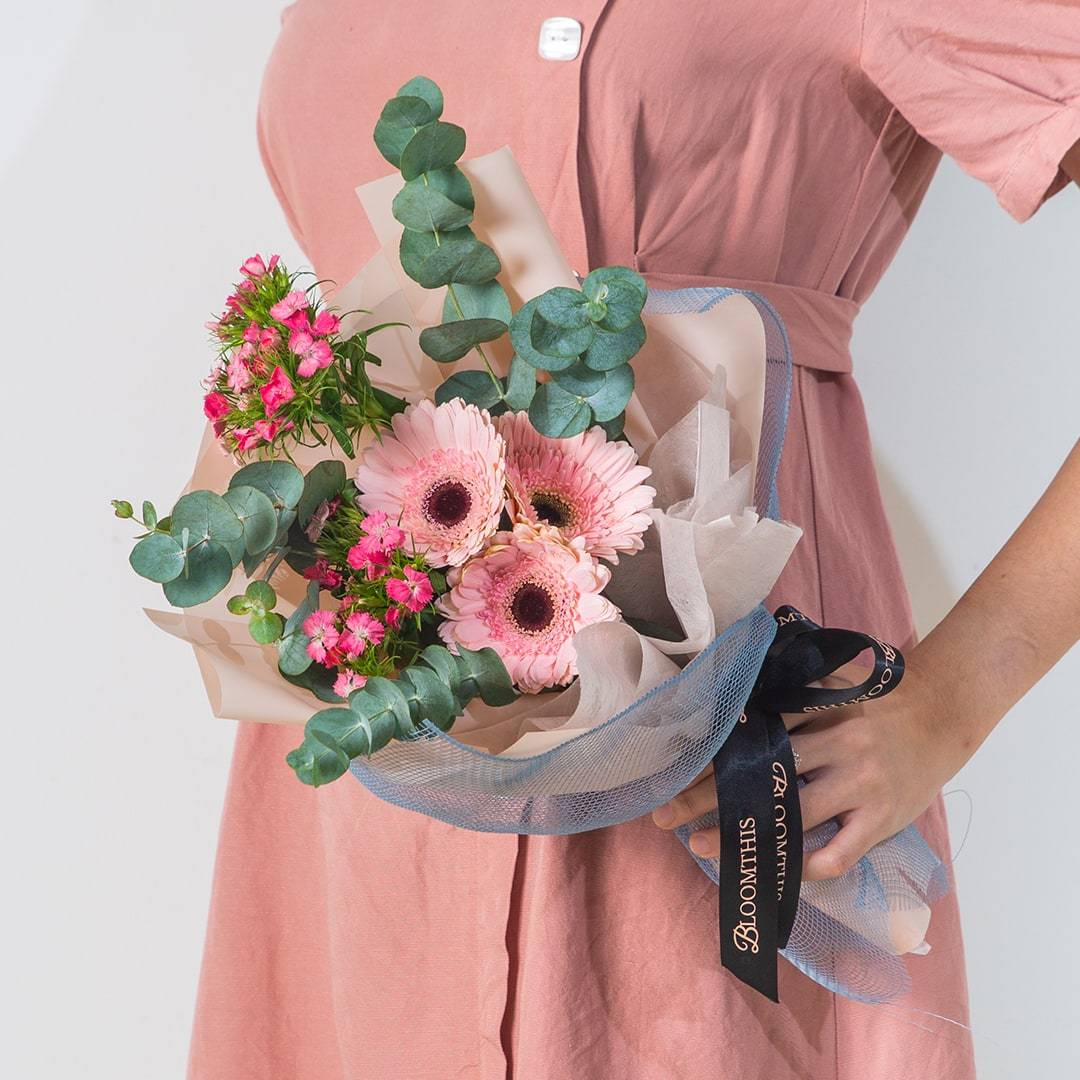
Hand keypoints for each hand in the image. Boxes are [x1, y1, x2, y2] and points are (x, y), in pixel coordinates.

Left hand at [650, 652, 971, 879]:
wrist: (942, 714)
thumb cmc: (875, 699)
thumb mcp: (831, 684)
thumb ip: (788, 691)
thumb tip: (728, 694)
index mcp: (821, 710)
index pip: (754, 733)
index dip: (711, 754)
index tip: (672, 769)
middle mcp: (839, 745)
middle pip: (763, 775)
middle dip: (709, 796)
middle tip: (665, 815)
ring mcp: (862, 785)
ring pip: (794, 818)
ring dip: (744, 835)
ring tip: (702, 846)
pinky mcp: (881, 819)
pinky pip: (837, 855)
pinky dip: (803, 867)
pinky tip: (772, 871)